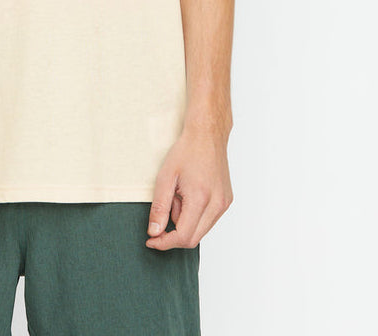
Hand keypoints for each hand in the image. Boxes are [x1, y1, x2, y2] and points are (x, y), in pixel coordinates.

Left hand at [145, 121, 232, 250]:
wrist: (207, 134)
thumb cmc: (186, 151)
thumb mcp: (165, 177)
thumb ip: (159, 207)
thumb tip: (154, 232)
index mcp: (201, 199)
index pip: (183, 236)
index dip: (164, 242)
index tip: (151, 240)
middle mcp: (217, 204)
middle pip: (193, 238)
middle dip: (173, 232)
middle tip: (162, 213)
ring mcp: (224, 203)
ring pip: (200, 230)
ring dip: (184, 221)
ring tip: (177, 195)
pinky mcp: (226, 201)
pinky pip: (208, 220)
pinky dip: (194, 214)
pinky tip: (188, 194)